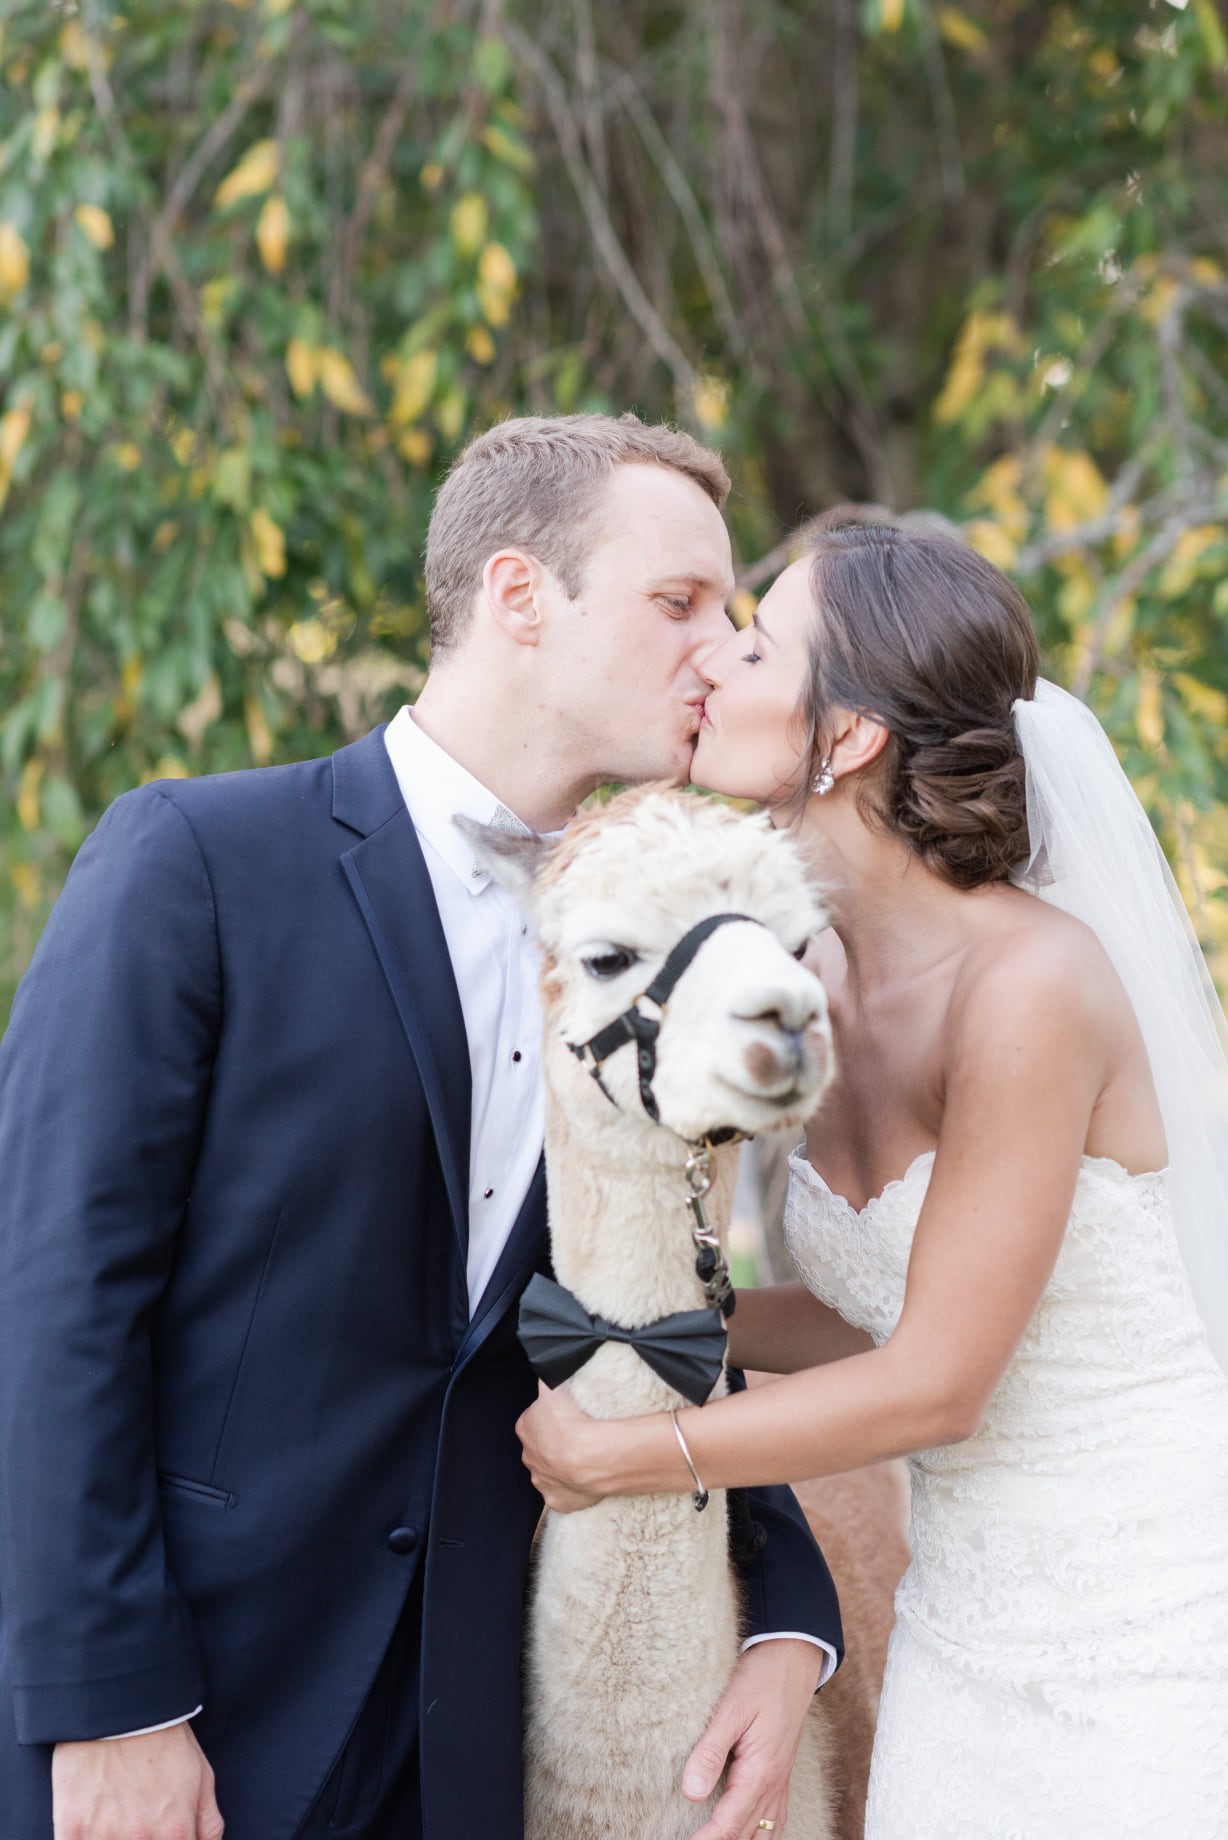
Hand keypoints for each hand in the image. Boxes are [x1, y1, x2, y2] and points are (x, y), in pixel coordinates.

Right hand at [52, 1723, 222, 1839]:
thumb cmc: (164, 1739)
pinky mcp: (71, 1831)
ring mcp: (104, 1837)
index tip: (165, 1839)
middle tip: (139, 1828)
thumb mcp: (201, 1776)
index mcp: (176, 1832)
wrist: (120, 1707)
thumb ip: (208, 1824)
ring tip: (119, 1827)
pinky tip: (94, 1833)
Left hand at [516, 1380, 604, 1511]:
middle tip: (576, 1437)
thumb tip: (544, 1366)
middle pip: (539, 1447)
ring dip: (561, 1467)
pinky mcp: (556, 1501)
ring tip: (584, 1458)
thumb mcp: (555, 1386)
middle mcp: (528, 1457)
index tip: (566, 1417)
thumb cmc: (571, 1420)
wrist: (588, 1457)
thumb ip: (546, 1377)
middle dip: (553, 1444)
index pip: (533, 1420)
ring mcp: (542, 1481)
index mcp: (525, 1428)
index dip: (550, 1418)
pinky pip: (562, 1495)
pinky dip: (571, 1490)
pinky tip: (584, 1480)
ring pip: (548, 1472)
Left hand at [682, 1638, 822, 1839]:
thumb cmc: (762, 1679)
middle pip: (745, 1836)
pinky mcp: (781, 1775)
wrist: (793, 1659)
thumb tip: (691, 1792)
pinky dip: (760, 1836)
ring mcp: (780, 1782)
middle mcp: (774, 1785)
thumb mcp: (730, 1709)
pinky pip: (774, 1820)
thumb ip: (710, 1752)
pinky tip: (748, 1836)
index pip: (728, 1825)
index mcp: (760, 1773)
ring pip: (764, 1834)